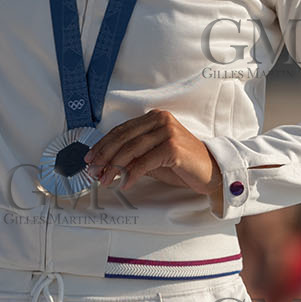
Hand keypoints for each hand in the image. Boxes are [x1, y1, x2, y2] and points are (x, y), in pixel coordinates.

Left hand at [85, 110, 222, 198]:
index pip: (121, 130)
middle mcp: (160, 120)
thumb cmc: (181, 165)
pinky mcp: (172, 147)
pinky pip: (145, 162)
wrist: (211, 172)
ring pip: (131, 150)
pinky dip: (132, 174)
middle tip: (92, 170)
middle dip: (104, 156)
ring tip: (105, 180)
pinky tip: (124, 184)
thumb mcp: (152, 157)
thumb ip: (133, 156)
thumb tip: (105, 165)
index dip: (103, 145)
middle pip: (123, 138)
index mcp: (154, 117)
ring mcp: (167, 132)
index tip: (90, 158)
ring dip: (114, 167)